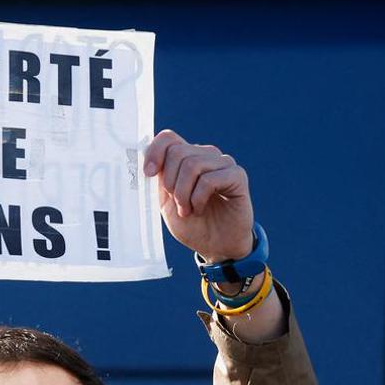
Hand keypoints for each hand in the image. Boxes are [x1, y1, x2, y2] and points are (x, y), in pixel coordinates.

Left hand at [142, 130, 253, 262]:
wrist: (216, 246)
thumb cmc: (192, 225)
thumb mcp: (167, 202)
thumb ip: (160, 179)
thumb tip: (147, 161)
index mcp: (187, 158)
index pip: (169, 138)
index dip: (155, 152)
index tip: (149, 174)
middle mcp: (206, 155)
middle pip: (177, 152)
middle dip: (171, 184)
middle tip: (177, 205)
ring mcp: (223, 163)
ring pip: (192, 165)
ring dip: (184, 194)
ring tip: (188, 210)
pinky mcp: (237, 176)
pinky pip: (209, 179)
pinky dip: (199, 198)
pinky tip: (200, 209)